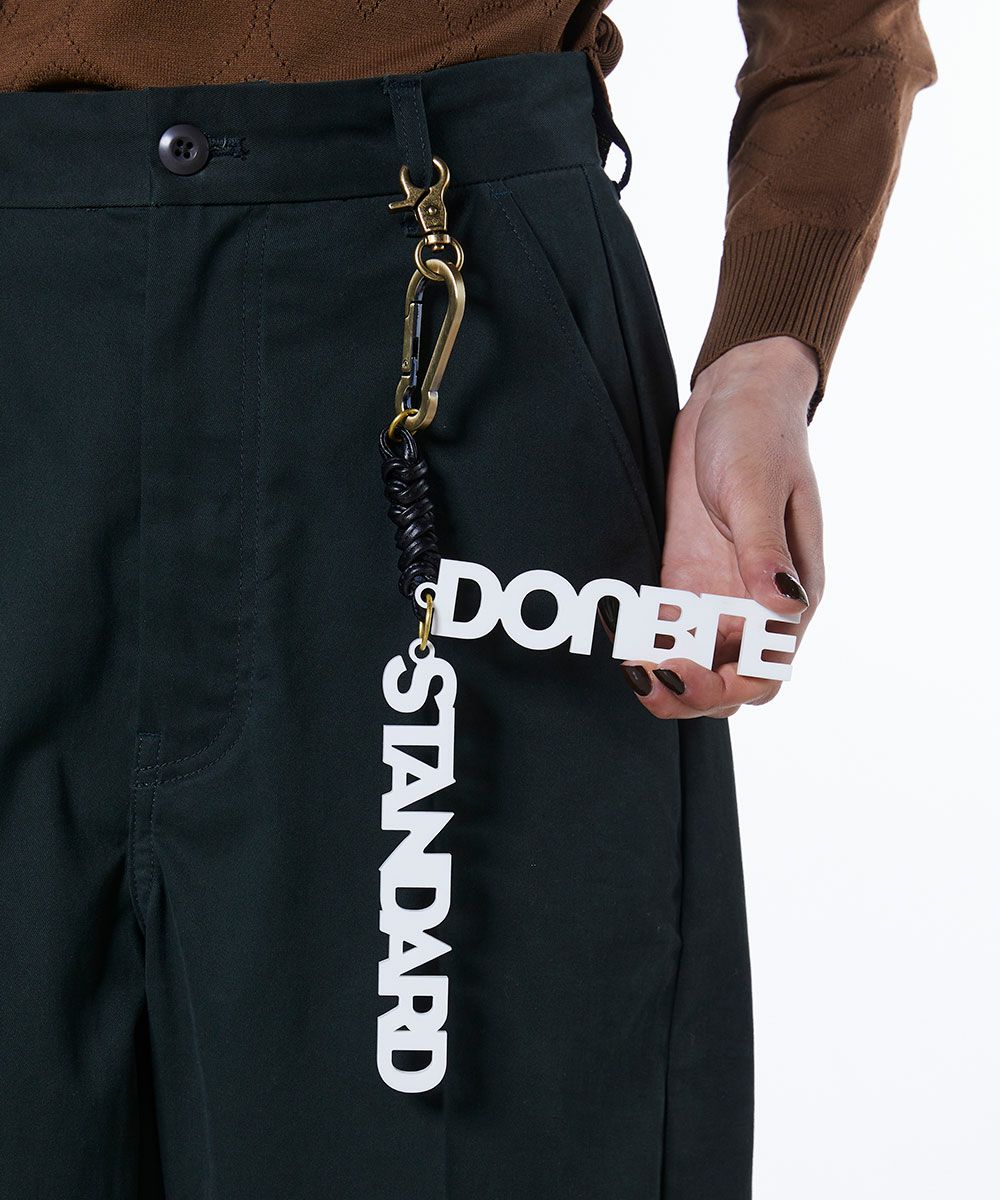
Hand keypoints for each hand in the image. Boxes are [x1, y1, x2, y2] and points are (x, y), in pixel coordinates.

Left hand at [616, 335, 824, 717]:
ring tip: (631, 671)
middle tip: (649, 679)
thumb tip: (783, 605)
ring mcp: (717, 592)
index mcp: (790, 592)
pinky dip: (647, 646)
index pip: (766, 671)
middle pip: (728, 680)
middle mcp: (754, 603)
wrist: (731, 394)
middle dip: (692, 695)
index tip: (688, 672)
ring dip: (666, 678)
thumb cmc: (759, 433)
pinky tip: (622, 644)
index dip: (729, 686)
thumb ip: (766, 549)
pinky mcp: (684, 577)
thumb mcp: (758, 487)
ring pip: (695, 663)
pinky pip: (665, 630)